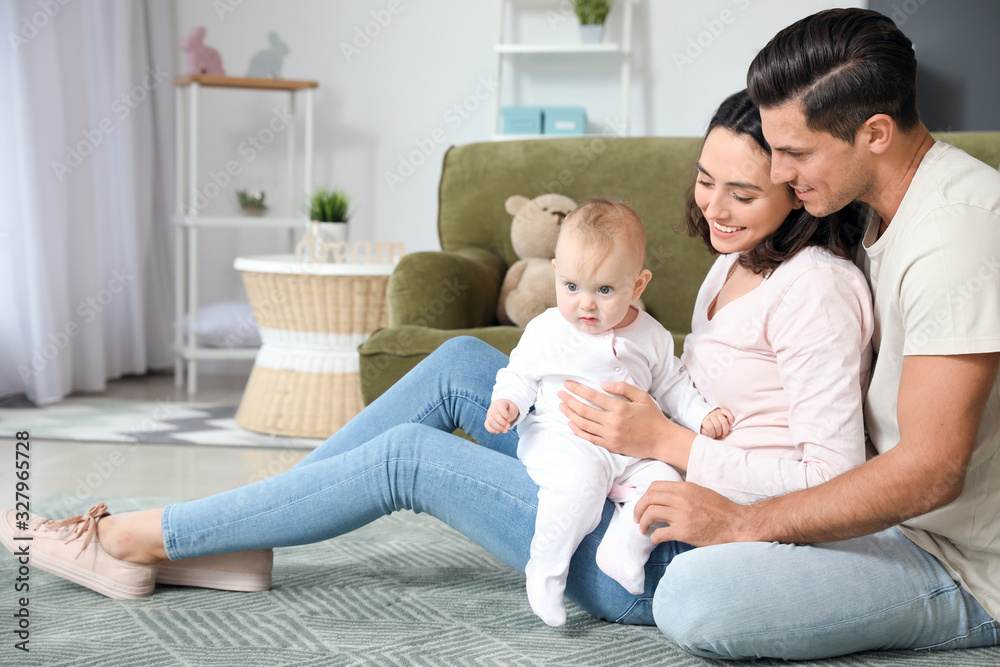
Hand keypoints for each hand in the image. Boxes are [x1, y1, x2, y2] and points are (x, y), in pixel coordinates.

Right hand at [485, 399, 518, 433]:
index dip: (506, 415)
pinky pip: (487, 425)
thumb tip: (506, 421)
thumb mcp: (513, 408)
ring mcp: (489, 414)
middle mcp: (493, 408)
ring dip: (498, 427)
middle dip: (502, 422)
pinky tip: (498, 432)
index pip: (501, 408)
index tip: (510, 419)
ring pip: (491, 421)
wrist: (504, 407)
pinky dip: (491, 430)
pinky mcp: (488, 420)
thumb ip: (510, 413)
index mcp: (499, 403)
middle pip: (495, 415)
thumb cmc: (509, 408)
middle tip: (508, 426)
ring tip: (505, 431)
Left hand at [559, 380, 692, 467]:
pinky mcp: (610, 446)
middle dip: (569, 401)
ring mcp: (610, 436)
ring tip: (562, 406)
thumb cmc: (652, 417)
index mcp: (620, 408)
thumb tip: (603, 385)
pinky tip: (571, 423)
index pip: (592, 397)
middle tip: (560, 394)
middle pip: (584, 410)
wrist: (661, 440)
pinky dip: (578, 431)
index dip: (578, 390)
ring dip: (570, 415)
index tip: (568, 384)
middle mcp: (612, 422)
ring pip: (584, 424)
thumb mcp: (642, 396)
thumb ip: (623, 388)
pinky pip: (589, 438)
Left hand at [634, 481, 748, 546]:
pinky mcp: (684, 531)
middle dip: (638, 509)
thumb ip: (683, 492)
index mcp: (685, 488)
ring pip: (650, 514)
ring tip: (643, 529)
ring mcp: (682, 515)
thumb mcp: (701, 492)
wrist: (736, 524)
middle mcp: (681, 499)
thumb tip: (665, 496)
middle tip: (637, 518)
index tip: (643, 504)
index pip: (655, 486)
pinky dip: (653, 537)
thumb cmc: (720, 509)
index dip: (645, 496)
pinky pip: (660, 533)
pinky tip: (655, 540)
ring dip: (642, 522)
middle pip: (649, 499)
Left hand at [700, 408, 734, 438]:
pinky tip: (731, 423)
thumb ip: (705, 432)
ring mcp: (717, 412)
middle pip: (717, 425)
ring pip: (724, 421)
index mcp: (704, 419)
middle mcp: (711, 414)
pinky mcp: (722, 410)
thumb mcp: (701, 429)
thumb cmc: (704, 425)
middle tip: (718, 435)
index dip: (712, 434)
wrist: (703, 415)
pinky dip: (731, 418)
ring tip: (723, 434)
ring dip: (725, 430)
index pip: (710, 427)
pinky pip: (728, 412)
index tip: (713, 436)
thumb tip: (711, 433)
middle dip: (719, 433)